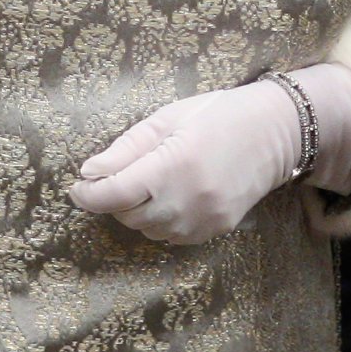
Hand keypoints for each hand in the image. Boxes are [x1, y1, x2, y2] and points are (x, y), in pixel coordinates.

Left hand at [69, 65, 350, 245]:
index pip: (117, 193)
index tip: (76, 187)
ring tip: (148, 182)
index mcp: (174, 164)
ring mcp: (204, 220)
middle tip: (116, 175)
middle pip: (128, 214)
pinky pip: (170, 237)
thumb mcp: (167, 119)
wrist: (274, 132)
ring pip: (147, 230)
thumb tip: (89, 172)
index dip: (89, 194)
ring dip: (136, 211)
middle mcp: (189, 199)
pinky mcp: (215, 231)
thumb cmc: (216, 114)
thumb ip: (126, 149)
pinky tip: (169, 196)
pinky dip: (159, 221)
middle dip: (114, 198)